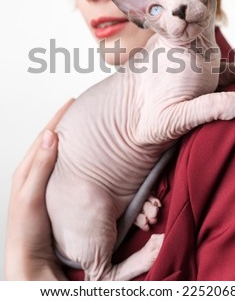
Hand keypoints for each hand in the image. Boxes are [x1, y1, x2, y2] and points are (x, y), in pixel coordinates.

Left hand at [5, 99, 73, 279]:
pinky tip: (82, 154)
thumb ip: (40, 167)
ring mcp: (44, 182)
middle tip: (79, 109)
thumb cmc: (26, 230)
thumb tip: (49, 136)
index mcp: (26, 170)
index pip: (44, 136)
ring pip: (58, 152)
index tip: (71, 103)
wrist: (30, 257)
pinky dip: (72, 154)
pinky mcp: (54, 191)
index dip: (58, 118)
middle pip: (51, 141)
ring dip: (69, 137)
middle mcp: (34, 173)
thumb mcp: (30, 196)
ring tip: (82, 125)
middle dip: (63, 122)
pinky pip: (64, 166)